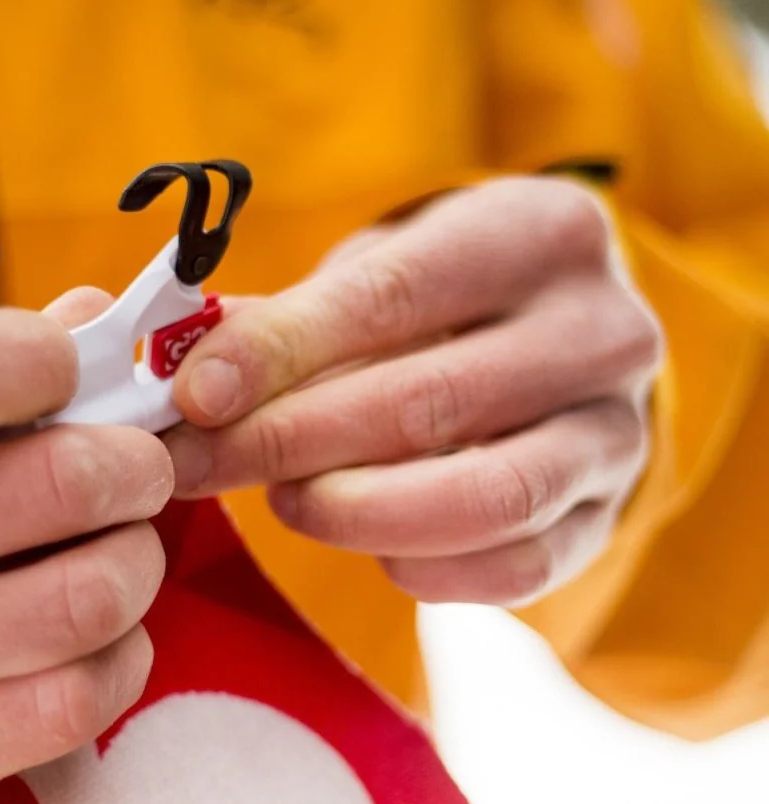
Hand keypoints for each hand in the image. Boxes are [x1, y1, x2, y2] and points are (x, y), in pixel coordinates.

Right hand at [0, 290, 171, 803]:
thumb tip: (94, 319)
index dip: (49, 359)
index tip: (71, 373)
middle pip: (61, 486)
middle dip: (135, 467)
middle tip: (135, 471)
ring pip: (87, 600)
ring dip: (136, 564)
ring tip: (117, 554)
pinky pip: (76, 702)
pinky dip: (120, 658)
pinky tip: (96, 638)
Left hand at [165, 177, 662, 605]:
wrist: (557, 348)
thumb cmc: (443, 306)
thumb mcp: (379, 275)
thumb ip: (289, 320)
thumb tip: (185, 374)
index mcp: (538, 235)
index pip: (394, 294)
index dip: (281, 351)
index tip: (195, 394)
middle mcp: (602, 332)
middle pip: (430, 403)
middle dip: (291, 443)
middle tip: (200, 466)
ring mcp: (617, 433)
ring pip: (485, 498)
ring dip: (355, 512)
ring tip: (285, 501)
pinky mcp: (607, 518)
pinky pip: (513, 568)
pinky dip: (421, 567)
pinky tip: (369, 545)